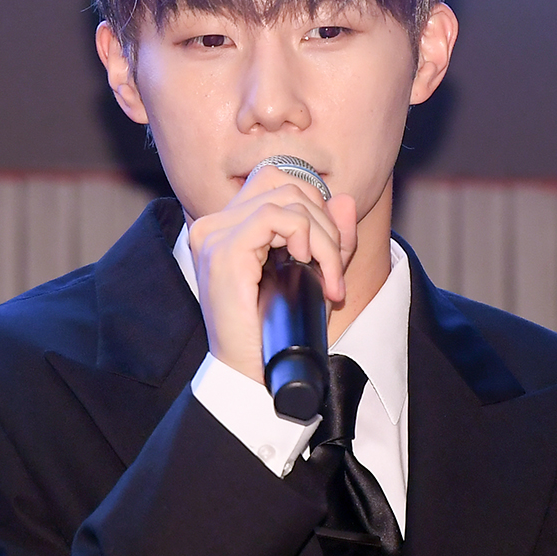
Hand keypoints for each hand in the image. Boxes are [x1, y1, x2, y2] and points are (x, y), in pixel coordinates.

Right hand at [188, 166, 356, 382]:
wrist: (251, 375)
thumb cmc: (275, 330)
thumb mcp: (312, 275)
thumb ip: (329, 237)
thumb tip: (343, 199)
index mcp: (226, 226)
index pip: (276, 180)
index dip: (314, 204)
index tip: (329, 250)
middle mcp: (213, 224)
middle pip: (286, 186)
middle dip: (326, 225)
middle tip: (335, 270)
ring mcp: (214, 235)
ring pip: (287, 200)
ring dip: (324, 237)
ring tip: (328, 276)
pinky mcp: (223, 251)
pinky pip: (276, 217)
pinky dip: (307, 238)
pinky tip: (308, 265)